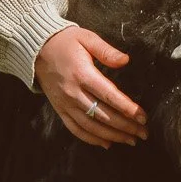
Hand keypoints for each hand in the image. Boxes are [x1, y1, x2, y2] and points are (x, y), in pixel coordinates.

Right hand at [35, 26, 146, 148]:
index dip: (127, 108)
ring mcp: (65, 104)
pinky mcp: (60, 110)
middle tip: (143, 133)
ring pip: (91, 126)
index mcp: (82, 74)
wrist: (37, 50)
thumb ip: (106, 51)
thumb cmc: (66, 42)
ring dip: (113, 136)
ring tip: (131, 140)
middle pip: (103, 115)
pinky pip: (76, 129)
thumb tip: (126, 60)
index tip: (143, 117)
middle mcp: (73, 92)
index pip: (109, 96)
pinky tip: (107, 143)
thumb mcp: (86, 38)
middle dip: (126, 126)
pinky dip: (92, 139)